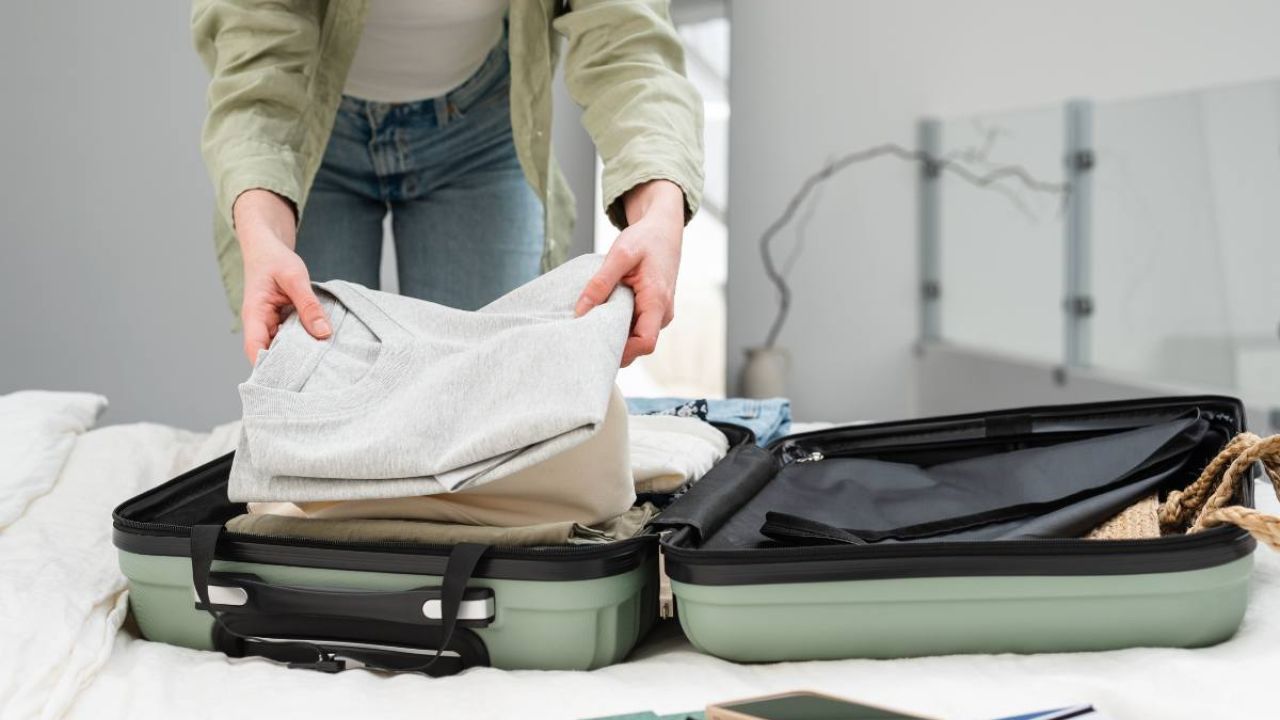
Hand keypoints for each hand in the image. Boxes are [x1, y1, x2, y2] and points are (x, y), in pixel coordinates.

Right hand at [233, 189, 330, 363]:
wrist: (267, 247)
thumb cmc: (275, 259)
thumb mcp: (295, 277)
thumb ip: (308, 304)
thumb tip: (323, 333)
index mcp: (254, 314)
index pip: (255, 349)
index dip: (268, 368)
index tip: (290, 381)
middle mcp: (260, 324)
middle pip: (270, 355)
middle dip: (290, 367)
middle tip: (317, 376)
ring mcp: (271, 325)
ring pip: (283, 348)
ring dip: (300, 355)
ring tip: (323, 366)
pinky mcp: (282, 323)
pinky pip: (292, 338)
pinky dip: (304, 342)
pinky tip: (322, 348)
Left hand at [575, 179, 684, 366]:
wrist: (663, 229)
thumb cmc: (645, 239)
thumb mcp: (619, 254)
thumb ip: (600, 283)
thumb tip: (580, 311)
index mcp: (657, 301)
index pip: (645, 343)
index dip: (621, 351)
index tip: (595, 347)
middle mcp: (663, 313)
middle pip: (638, 346)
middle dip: (613, 346)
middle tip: (584, 340)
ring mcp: (659, 314)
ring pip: (636, 338)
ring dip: (615, 335)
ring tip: (590, 326)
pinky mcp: (652, 311)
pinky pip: (636, 327)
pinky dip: (619, 326)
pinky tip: (601, 317)